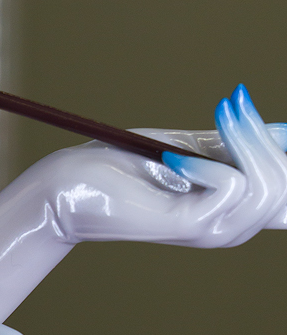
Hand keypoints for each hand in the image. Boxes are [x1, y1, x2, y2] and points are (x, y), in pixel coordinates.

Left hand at [49, 87, 285, 247]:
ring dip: (244, 139)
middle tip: (231, 103)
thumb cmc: (124, 164)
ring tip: (216, 116)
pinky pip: (231, 189)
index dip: (286, 157)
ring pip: (266, 188)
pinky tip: (174, 158)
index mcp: (238, 210)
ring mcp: (213, 231)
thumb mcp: (192, 147)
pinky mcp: (189, 228)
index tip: (265, 121)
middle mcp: (233, 227)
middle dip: (263, 136)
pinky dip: (208, 163)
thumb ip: (236, 144)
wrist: (68, 186)